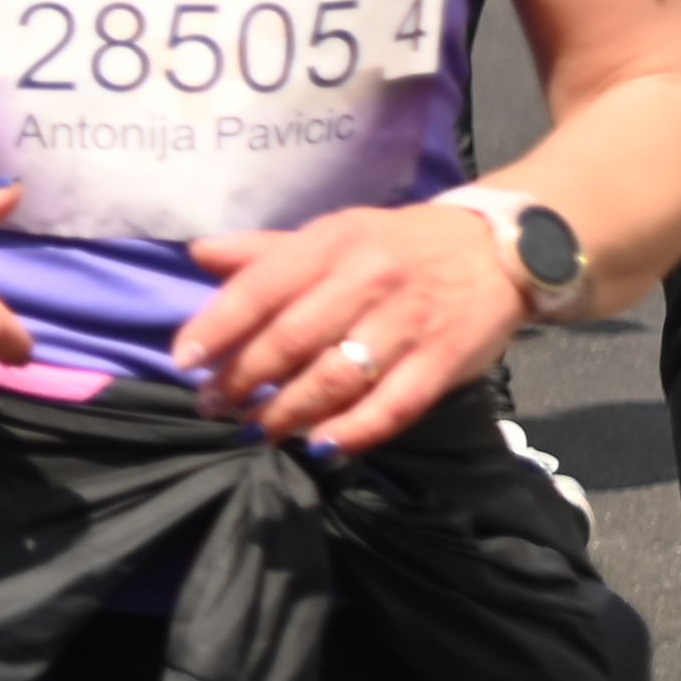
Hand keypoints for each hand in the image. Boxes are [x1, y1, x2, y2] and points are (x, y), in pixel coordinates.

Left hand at [178, 198, 531, 447]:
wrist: (496, 250)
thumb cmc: (395, 246)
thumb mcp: (333, 233)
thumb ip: (267, 251)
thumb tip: (198, 253)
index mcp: (331, 244)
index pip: (262, 288)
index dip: (218, 327)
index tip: (185, 361)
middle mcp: (367, 281)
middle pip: (293, 338)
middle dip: (245, 379)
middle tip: (214, 407)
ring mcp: (406, 323)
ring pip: (337, 376)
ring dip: (289, 411)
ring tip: (256, 431)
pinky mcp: (442, 361)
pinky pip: (393, 405)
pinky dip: (355, 431)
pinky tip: (322, 447)